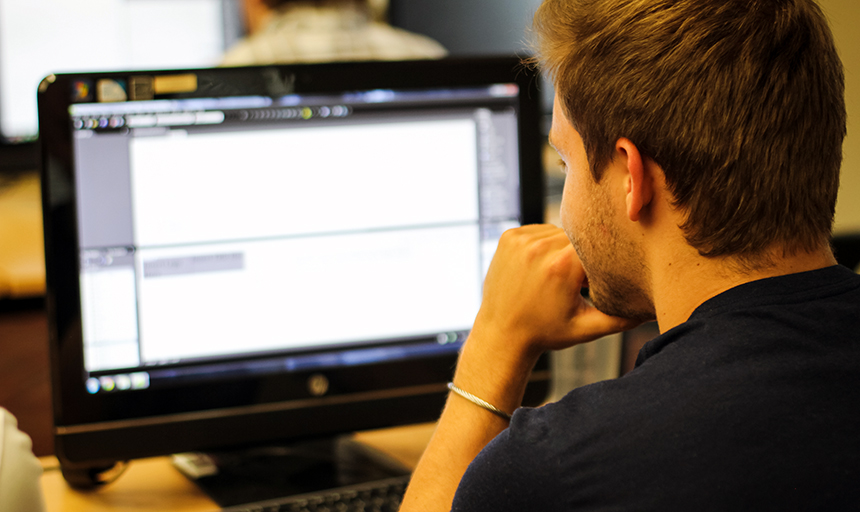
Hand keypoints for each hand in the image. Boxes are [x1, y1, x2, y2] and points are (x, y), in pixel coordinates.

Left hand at [473, 224, 639, 360]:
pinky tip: (540, 267)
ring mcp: (521, 240)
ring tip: (556, 275)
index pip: (597, 245)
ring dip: (562, 247)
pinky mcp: (508, 236)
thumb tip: (651, 310)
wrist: (501, 334)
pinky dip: (544, 244)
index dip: (602, 259)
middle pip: (578, 236)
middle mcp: (540, 247)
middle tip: (577, 280)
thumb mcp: (587, 329)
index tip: (598, 275)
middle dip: (582, 254)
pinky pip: (538, 230)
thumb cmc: (546, 333)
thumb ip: (622, 318)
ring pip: (558, 231)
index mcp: (562, 266)